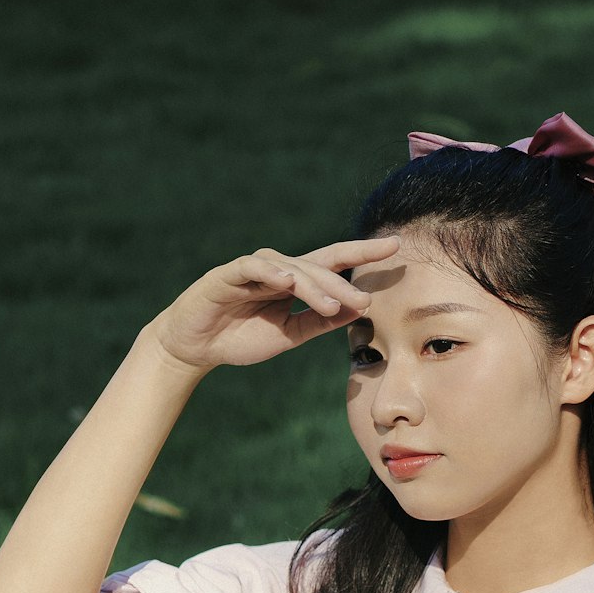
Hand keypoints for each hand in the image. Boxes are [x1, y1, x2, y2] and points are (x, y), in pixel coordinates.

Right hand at [148, 235, 399, 373]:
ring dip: (315, 286)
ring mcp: (254, 268)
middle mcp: (278, 269)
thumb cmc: (242, 337)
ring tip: (334, 304)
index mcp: (295, 281)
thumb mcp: (290, 334)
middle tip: (365, 300)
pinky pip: (254, 268)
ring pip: (292, 269)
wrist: (197, 346)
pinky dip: (271, 272)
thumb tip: (355, 312)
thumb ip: (319, 322)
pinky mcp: (228, 274)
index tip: (396, 246)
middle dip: (343, 283)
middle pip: (319, 267)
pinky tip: (287, 282)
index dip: (364, 252)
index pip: (335, 261)